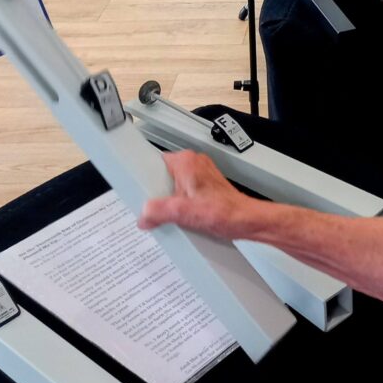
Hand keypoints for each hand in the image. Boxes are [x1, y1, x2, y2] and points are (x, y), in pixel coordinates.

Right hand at [139, 150, 260, 238]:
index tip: (136, 192)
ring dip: (168, 202)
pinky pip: (182, 192)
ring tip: (166, 216)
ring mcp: (199, 174)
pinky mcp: (204, 186)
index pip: (154, 163)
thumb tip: (143, 214)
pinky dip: (178, 204)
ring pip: (172, 186)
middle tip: (152, 210)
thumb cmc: (224, 211)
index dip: (144, 179)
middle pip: (161, 177)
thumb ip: (159, 211)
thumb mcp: (184, 212)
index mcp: (186, 162)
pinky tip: (178, 218)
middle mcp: (193, 163)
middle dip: (156, 195)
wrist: (245, 220)